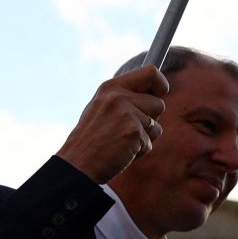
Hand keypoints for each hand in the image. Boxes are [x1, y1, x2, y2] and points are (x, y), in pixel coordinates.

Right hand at [56, 66, 171, 183]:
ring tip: (121, 142)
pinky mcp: (133, 132)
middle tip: (126, 130)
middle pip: (158, 103)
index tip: (160, 94)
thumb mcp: (102, 108)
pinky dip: (139, 151)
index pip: (150, 72)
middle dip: (149, 120)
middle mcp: (119, 97)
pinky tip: (121, 152)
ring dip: (144, 137)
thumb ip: (125, 98)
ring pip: (156, 125)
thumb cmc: (90, 140)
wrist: (76, 165)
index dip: (161, 84)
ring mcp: (127, 114)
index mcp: (111, 87)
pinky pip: (149, 142)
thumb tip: (156, 93)